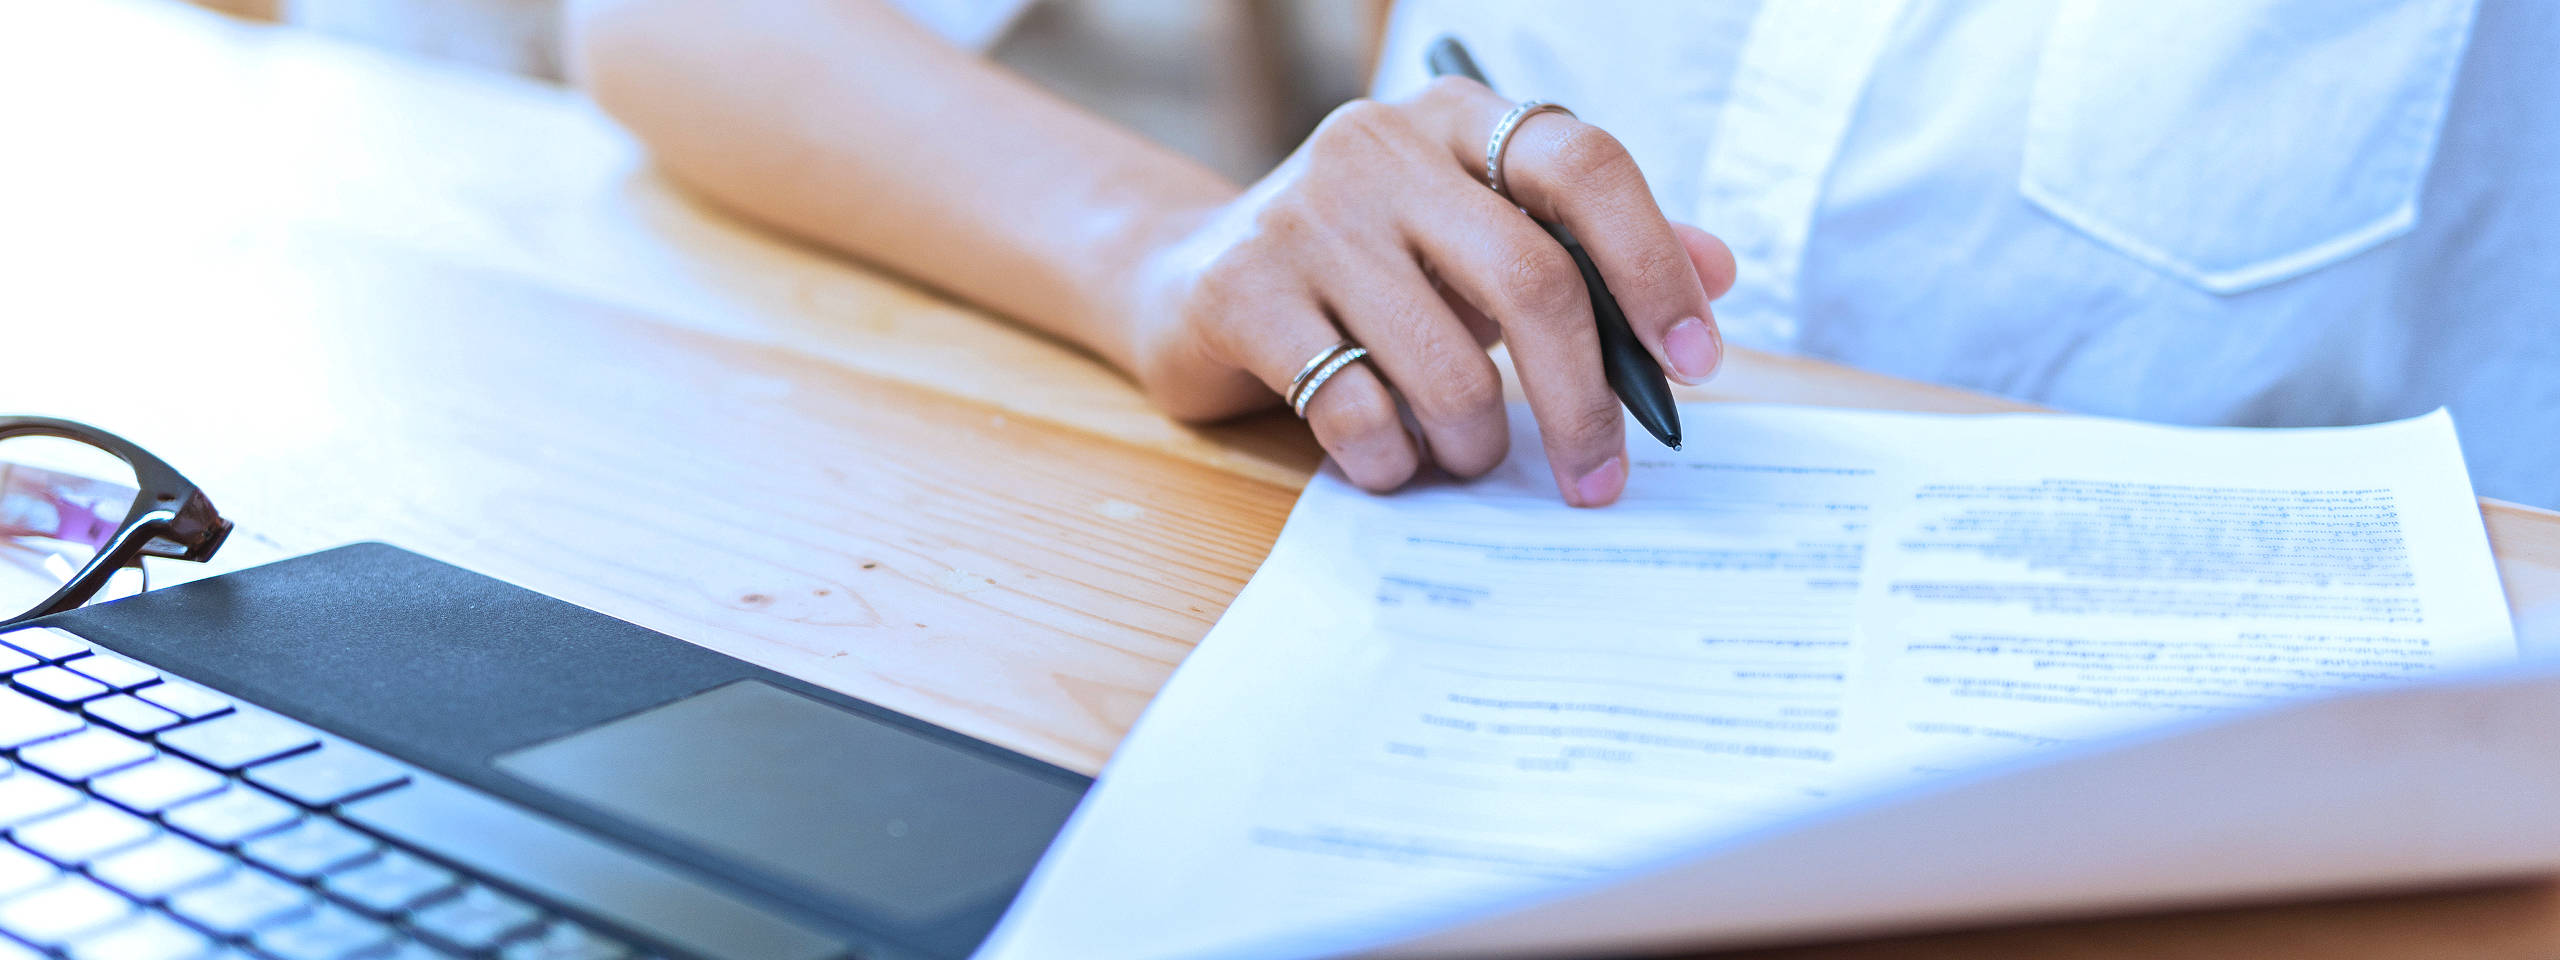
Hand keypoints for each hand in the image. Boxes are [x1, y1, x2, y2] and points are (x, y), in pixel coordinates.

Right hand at [1116, 78, 1736, 505]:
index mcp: (1457, 119)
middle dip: (1583, 400)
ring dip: (1475, 441)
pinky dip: (1392, 459)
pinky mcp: (1240, 291)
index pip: (1585, 166)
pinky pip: (1354, 408)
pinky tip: (1388, 457)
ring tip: (1465, 453)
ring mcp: (1302, 215)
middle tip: (1600, 477)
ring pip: (1446, 363)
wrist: (1188, 278)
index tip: (1693, 362)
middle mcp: (1379, 146)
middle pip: (1531, 278)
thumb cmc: (1368, 268)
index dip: (1653, 266)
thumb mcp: (1479, 240)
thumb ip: (1590, 250)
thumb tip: (1718, 271)